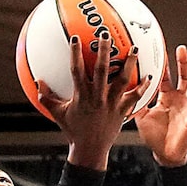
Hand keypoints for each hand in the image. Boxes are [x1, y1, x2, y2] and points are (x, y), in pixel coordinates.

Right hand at [29, 29, 131, 168]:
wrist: (90, 150)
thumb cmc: (74, 132)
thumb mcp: (58, 115)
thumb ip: (47, 98)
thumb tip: (37, 83)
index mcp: (81, 96)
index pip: (76, 71)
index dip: (75, 54)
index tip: (76, 39)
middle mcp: (97, 97)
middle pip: (102, 70)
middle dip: (104, 51)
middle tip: (106, 35)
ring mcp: (111, 103)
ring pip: (122, 80)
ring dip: (129, 64)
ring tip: (134, 49)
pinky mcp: (122, 111)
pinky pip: (135, 97)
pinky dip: (143, 87)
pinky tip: (149, 76)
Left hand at [131, 45, 186, 165]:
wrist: (164, 153)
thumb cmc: (155, 136)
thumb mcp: (142, 117)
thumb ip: (136, 103)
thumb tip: (122, 91)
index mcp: (166, 97)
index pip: (166, 77)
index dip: (163, 65)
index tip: (160, 52)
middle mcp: (179, 99)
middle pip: (183, 77)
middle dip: (183, 63)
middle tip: (181, 49)